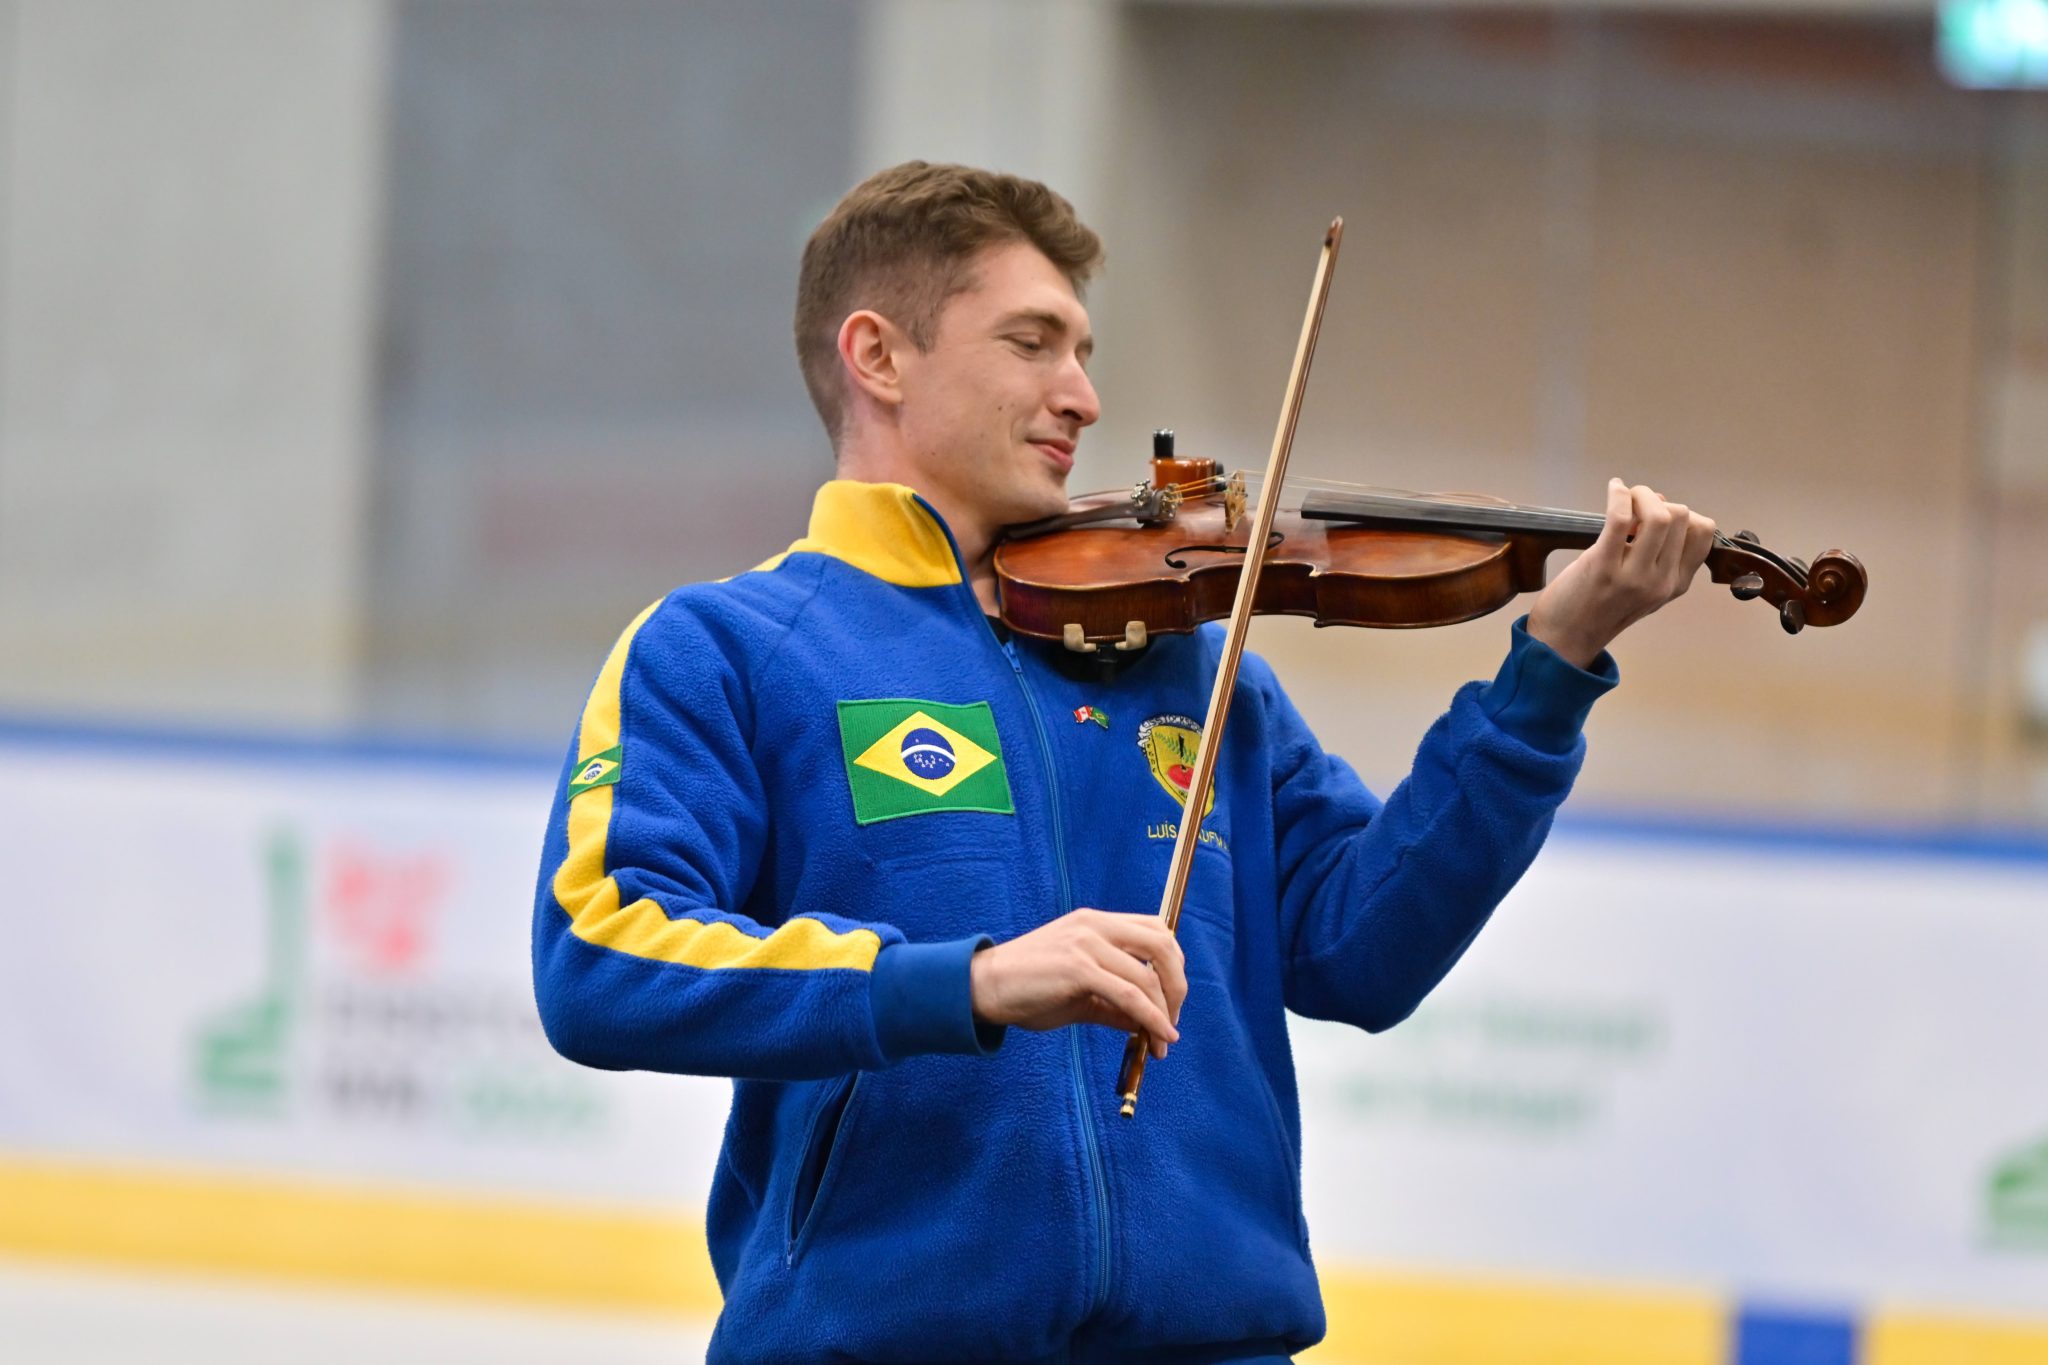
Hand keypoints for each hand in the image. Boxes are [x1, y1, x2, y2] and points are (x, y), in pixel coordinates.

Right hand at [969, 909, 1187, 1058]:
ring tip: (1163, 1041)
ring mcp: (1086, 943)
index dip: (1174, 965)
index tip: (1173, 999)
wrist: (984, 987)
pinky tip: (1156, 1037)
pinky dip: (1151, 1018)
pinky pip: (1129, 994)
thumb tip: (1151, 1023)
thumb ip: (1116, 1002)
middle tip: (1174, 1019)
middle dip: (1178, 985)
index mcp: (1096, 922)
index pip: (1156, 930)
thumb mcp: (1080, 992)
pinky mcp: (1077, 967)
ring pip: (1147, 976)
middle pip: (1163, 945)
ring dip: (1165, 1012)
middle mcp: (1095, 925)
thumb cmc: (1028, 989)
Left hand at [1526, 479, 1716, 668]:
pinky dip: (1619, 495)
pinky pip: (1621, 518)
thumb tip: (1661, 501)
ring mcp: (1634, 576)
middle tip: (1635, 503)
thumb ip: (1656, 552)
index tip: (1657, 515)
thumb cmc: (1599, 606)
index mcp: (1676, 585)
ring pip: (1660, 515)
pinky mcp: (1603, 567)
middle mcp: (1662, 582)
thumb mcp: (1643, 587)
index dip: (1683, 513)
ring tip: (1625, 496)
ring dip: (1642, 495)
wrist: (1564, 639)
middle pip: (1683, 518)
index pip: (1703, 533)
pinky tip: (1613, 488)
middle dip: (1658, 500)